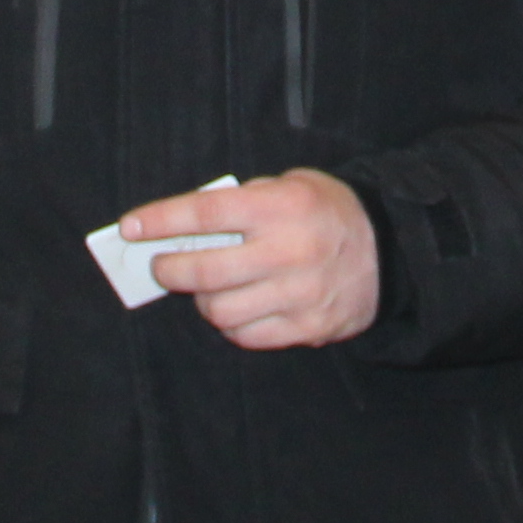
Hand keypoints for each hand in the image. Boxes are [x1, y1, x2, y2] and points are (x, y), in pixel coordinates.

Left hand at [128, 172, 377, 351]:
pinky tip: (238, 308)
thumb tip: (185, 229)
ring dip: (201, 301)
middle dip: (169, 270)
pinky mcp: (308, 328)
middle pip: (204, 271)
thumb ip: (244, 202)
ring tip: (206, 289)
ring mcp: (299, 294)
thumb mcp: (292, 186)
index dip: (161, 221)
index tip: (131, 227)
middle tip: (162, 266)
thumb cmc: (328, 212)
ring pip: (221, 311)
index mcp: (283, 206)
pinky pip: (248, 336)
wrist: (391, 251)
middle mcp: (290, 251)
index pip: (206, 213)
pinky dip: (232, 324)